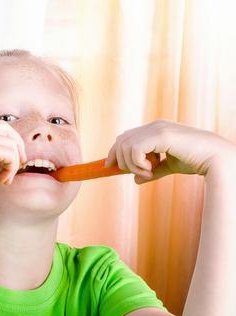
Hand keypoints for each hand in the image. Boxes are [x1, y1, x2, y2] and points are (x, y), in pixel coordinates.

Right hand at [0, 120, 25, 208]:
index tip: (10, 160)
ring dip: (14, 162)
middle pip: (5, 128)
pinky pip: (10, 153)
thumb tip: (7, 156)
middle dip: (17, 145)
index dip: (7, 140)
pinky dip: (11, 168)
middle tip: (19, 164)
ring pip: (11, 142)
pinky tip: (2, 180)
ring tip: (5, 178)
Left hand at [104, 120, 235, 183]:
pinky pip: (135, 149)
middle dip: (121, 160)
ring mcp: (157, 128)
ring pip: (125, 146)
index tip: (110, 167)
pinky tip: (152, 170)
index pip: (124, 137)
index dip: (114, 152)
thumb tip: (135, 180)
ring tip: (149, 173)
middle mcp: (154, 126)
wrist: (215, 158)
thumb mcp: (170, 166)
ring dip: (133, 165)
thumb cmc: (196, 161)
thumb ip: (153, 171)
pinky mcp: (161, 135)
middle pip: (121, 140)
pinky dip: (138, 164)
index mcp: (155, 129)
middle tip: (139, 173)